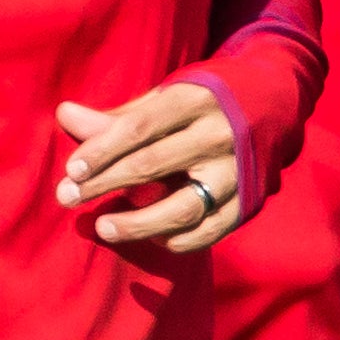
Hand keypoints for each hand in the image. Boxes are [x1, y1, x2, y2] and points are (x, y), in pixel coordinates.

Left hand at [61, 84, 243, 251]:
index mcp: (193, 101)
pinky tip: (151, 238)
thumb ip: (118, 115)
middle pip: (152, 166)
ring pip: (181, 208)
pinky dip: (178, 240)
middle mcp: (218, 135)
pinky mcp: (248, 202)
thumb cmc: (203, 103)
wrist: (274, 105)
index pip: (139, 128)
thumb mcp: (166, 98)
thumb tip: (64, 114)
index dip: (102, 150)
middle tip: (67, 199)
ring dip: (137, 223)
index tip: (72, 171)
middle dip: (105, 184)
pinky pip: (208, 231)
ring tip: (103, 228)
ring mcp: (235, 173)